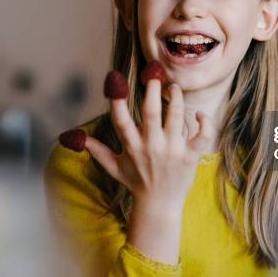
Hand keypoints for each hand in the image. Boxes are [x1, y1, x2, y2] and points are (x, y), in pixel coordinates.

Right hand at [85, 76, 215, 212]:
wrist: (159, 205)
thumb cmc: (137, 182)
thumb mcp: (114, 167)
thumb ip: (96, 150)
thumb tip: (74, 137)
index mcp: (132, 146)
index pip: (120, 119)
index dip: (117, 99)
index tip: (115, 78)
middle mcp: (151, 146)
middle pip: (151, 112)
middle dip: (152, 90)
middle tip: (154, 72)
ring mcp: (172, 151)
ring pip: (176, 117)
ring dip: (177, 98)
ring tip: (174, 88)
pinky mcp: (190, 156)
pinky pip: (201, 135)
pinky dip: (203, 122)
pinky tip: (199, 114)